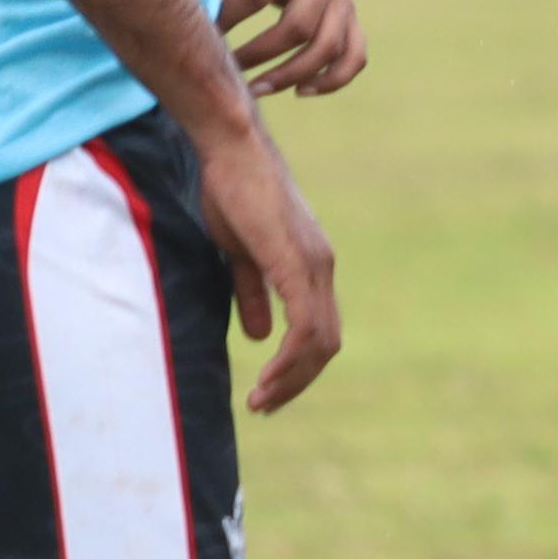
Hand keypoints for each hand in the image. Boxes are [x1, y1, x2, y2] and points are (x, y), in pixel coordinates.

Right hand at [198, 115, 342, 413]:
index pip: (319, 331)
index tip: (268, 391)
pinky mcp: (296, 263)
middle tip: (264, 407)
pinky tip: (267, 374)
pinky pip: (305, 323)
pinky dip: (291, 357)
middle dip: (297, 382)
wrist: (231, 151)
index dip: (298, 367)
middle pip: (326, 343)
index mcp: (311, 268)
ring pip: (319, 340)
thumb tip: (262, 335)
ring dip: (291, 378)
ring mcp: (314, 266)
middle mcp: (322, 269)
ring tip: (260, 401)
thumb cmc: (232, 193)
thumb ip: (254, 293)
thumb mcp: (242, 253)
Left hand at [211, 0, 366, 98]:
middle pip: (300, 26)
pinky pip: (354, 55)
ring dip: (291, 74)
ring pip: (331, 47)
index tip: (201, 37)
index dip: (228, 20)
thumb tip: (189, 22)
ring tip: (255, 90)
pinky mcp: (351, 16)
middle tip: (228, 69)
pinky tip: (300, 91)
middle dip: (259, 54)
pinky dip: (333, 79)